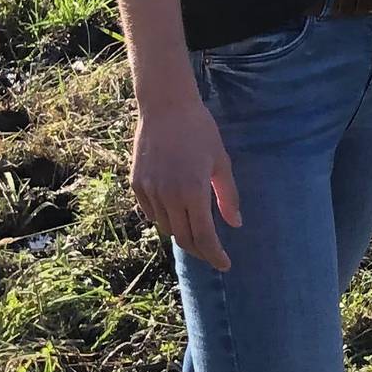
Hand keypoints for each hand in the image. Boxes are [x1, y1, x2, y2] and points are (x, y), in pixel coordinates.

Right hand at [132, 99, 240, 270]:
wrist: (165, 106)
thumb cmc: (200, 130)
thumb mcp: (221, 162)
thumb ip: (228, 196)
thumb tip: (235, 224)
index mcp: (193, 191)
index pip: (204, 236)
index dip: (215, 255)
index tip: (225, 265)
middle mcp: (168, 195)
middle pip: (183, 238)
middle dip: (200, 251)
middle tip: (213, 254)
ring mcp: (149, 191)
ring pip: (166, 227)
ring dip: (182, 234)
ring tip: (196, 232)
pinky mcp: (136, 184)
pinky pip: (151, 213)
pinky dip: (165, 219)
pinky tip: (176, 214)